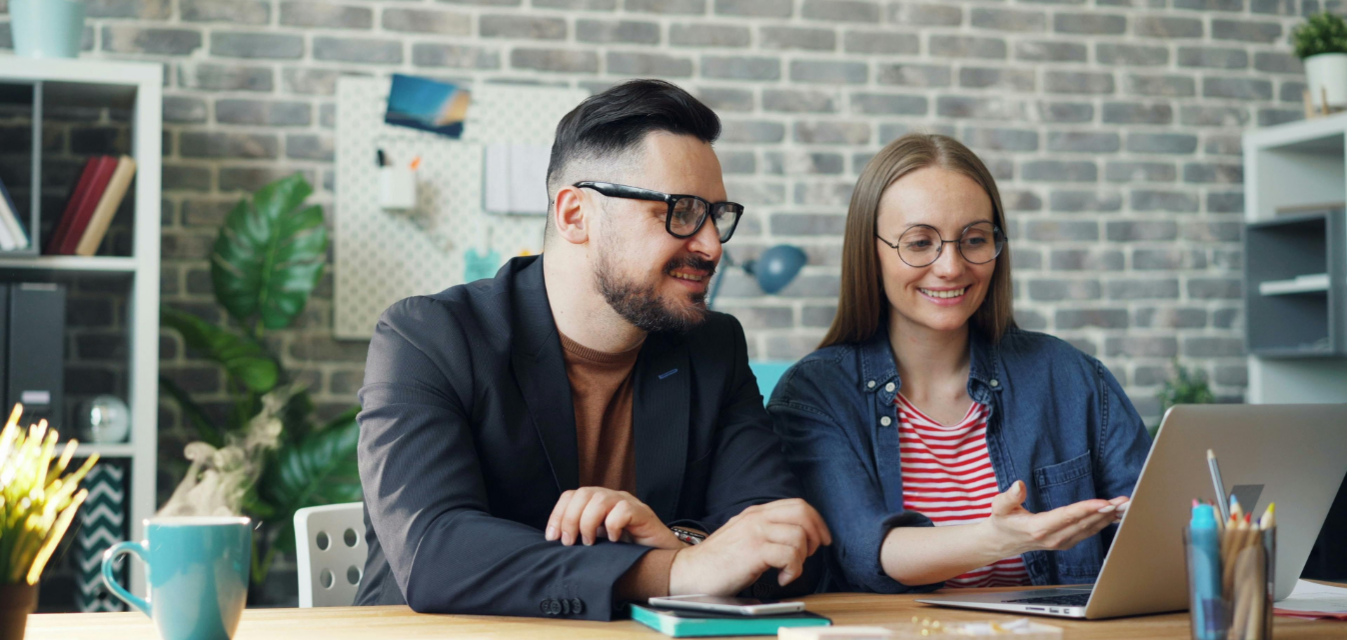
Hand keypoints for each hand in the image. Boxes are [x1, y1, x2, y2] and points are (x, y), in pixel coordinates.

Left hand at [545, 487, 681, 549]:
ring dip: (589, 523)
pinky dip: (613, 526)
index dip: (558, 514)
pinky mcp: (642, 513)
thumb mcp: (598, 543)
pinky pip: (622, 510)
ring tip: (590, 543)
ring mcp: (627, 503)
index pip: (571, 495)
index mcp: (596, 502)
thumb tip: (554, 541)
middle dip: (570, 519)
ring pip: (600, 499)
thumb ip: (579, 536)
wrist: (661, 558)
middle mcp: (611, 498)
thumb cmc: (627, 552)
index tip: (553, 538)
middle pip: (583, 493)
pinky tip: (614, 540)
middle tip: (570, 542)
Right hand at [668, 498, 831, 595]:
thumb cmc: (716, 561)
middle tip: (810, 555)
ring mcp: (754, 532)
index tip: (822, 540)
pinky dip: (793, 570)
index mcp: (756, 513)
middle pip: (802, 512)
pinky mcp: (753, 550)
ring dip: (801, 558)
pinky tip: (781, 578)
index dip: (817, 522)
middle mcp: (756, 517)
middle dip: (816, 535)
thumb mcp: (743, 536)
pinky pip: (789, 555)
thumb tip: (797, 538)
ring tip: (788, 570)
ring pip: (799, 535)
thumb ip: (766, 530)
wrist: (688, 572)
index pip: (798, 505)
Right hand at [983, 480, 1127, 557]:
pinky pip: (1088, 533)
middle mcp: (1054, 538)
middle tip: (1124, 501)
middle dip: (1106, 512)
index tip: (1104, 502)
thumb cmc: (1001, 521)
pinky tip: (1115, 516)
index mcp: (1038, 528)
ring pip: (1090, 529)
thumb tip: (1019, 484)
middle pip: (1084, 523)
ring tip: (1126, 507)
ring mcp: (1061, 543)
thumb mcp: (999, 506)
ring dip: (1109, 518)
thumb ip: (1009, 496)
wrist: (1001, 543)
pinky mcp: (1067, 542)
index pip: (1067, 517)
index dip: (1086, 509)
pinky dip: (1103, 524)